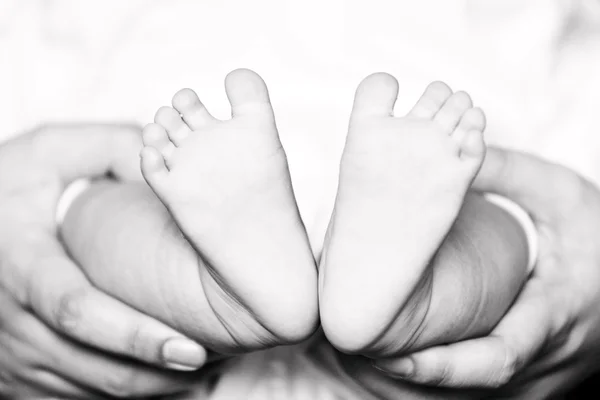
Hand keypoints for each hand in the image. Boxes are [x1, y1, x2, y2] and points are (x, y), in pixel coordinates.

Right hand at [0, 124, 205, 397]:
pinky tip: (157, 375)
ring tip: (196, 370)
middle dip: (153, 371)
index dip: (134, 335)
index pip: (77, 310)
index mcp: (21, 262)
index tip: (188, 345)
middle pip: (90, 363)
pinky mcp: (15, 368)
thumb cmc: (8, 182)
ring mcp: (10, 350)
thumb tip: (170, 162)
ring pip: (85, 387)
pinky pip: (70, 393)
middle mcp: (11, 317)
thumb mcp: (49, 151)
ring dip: (144, 385)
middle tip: (207, 362)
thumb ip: (108, 147)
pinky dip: (117, 390)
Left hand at [374, 147, 599, 397]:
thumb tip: (443, 153)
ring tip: (374, 362)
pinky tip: (414, 365)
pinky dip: (449, 384)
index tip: (392, 357)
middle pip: (477, 386)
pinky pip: (490, 393)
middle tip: (363, 358)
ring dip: (428, 387)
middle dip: (419, 380)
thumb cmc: (596, 227)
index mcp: (556, 311)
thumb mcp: (556, 191)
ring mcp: (548, 372)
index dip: (443, 366)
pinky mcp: (540, 374)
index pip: (498, 356)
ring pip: (481, 397)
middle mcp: (552, 354)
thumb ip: (504, 172)